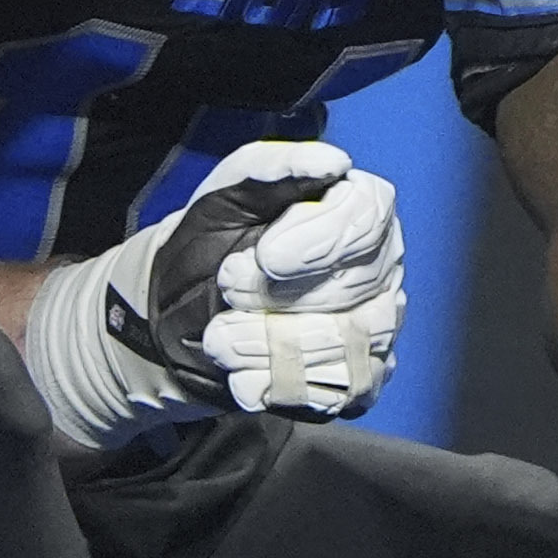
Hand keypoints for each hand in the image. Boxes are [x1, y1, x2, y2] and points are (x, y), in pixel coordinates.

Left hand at [20, 138, 406, 453]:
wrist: (178, 306)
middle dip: (280, 295)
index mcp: (357, 210)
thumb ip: (276, 166)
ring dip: (274, 345)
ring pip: (350, 346)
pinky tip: (240, 378)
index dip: (320, 241)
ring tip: (219, 339)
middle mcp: (378, 270)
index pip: (368, 220)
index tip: (267, 256)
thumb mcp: (229, 188)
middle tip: (225, 288)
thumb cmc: (213, 237)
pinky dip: (281, 388)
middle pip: (356, 287)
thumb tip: (332, 162)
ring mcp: (371, 330)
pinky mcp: (353, 384)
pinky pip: (337, 394)